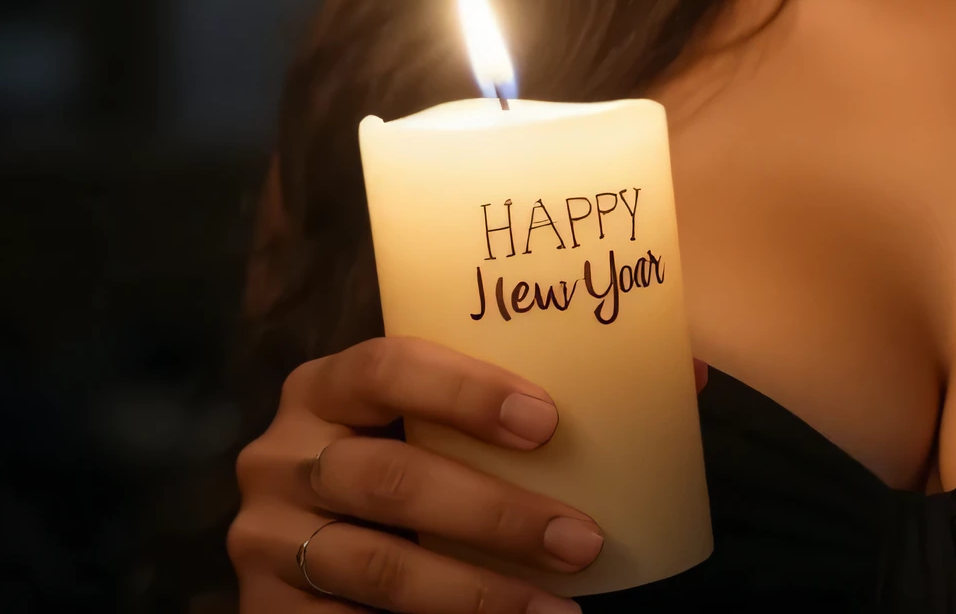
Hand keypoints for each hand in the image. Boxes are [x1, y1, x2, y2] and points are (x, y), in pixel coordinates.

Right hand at [229, 336, 711, 611]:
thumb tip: (689, 373)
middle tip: (584, 541)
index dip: (467, 392)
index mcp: (328, 385)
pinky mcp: (266, 612)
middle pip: (393, 480)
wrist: (318, 544)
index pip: (389, 366)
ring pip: (380, 568)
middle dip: (498, 515)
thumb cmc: (414, 459)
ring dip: (479, 594)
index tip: (550, 423)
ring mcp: (266, 538)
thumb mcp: (448, 422)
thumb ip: (539, 393)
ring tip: (560, 611)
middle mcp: (281, 454)